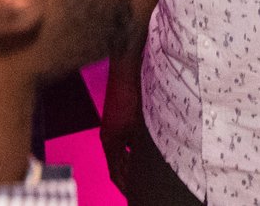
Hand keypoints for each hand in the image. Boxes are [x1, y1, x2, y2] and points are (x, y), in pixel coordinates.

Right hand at [100, 73, 144, 193]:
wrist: (128, 65)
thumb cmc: (131, 94)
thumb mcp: (138, 127)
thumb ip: (141, 149)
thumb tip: (145, 167)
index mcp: (110, 141)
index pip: (115, 173)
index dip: (125, 186)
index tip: (133, 195)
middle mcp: (109, 135)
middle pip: (118, 164)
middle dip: (129, 178)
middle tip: (139, 189)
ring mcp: (114, 124)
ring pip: (124, 151)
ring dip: (133, 162)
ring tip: (146, 173)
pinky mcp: (122, 115)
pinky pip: (128, 139)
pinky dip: (136, 148)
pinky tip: (150, 148)